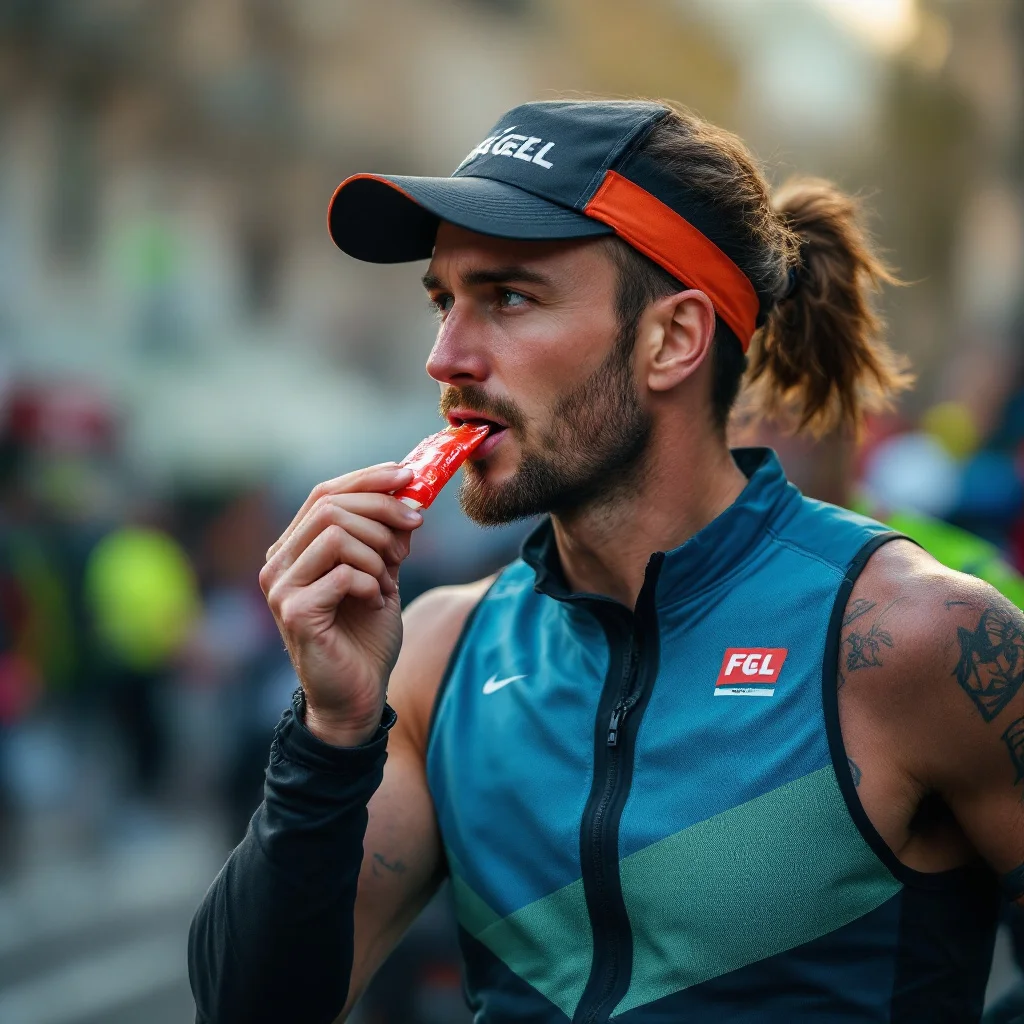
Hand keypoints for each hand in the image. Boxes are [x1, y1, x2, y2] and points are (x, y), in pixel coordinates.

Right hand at [259, 463, 422, 745]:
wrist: (356, 695)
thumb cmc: (365, 636)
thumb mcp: (381, 574)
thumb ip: (386, 536)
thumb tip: (409, 493)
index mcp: (295, 548)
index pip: (325, 493)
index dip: (368, 479)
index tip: (409, 477)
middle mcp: (278, 562)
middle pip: (332, 506)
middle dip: (382, 516)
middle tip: (409, 541)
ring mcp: (281, 587)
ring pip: (337, 535)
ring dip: (376, 554)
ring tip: (387, 582)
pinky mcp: (294, 612)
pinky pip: (343, 573)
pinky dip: (371, 583)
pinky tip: (375, 602)